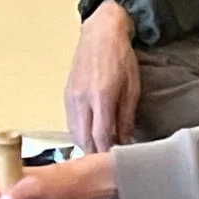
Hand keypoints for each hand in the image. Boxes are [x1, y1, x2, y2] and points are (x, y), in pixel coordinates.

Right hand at [66, 1, 141, 155]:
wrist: (100, 34)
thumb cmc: (120, 58)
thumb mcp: (132, 88)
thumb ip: (126, 117)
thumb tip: (125, 141)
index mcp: (101, 97)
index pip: (101, 137)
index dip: (108, 154)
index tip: (117, 164)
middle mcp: (82, 100)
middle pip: (85, 140)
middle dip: (96, 154)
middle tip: (109, 163)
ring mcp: (71, 98)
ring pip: (74, 134)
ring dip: (87, 146)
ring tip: (101, 152)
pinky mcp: (66, 96)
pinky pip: (70, 124)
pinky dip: (79, 134)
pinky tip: (90, 136)